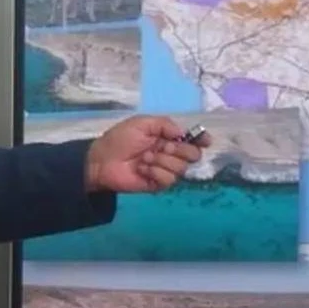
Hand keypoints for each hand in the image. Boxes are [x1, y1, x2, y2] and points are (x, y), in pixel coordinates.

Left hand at [84, 115, 210, 192]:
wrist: (102, 159)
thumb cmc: (120, 139)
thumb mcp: (142, 123)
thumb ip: (165, 124)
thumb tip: (183, 133)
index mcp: (168, 138)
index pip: (192, 140)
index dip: (202, 140)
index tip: (205, 141)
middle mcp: (170, 154)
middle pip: (193, 155)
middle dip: (180, 150)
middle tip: (162, 147)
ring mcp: (164, 170)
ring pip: (181, 168)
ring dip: (163, 161)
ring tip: (145, 158)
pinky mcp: (157, 184)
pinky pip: (169, 180)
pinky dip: (156, 172)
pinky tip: (143, 169)